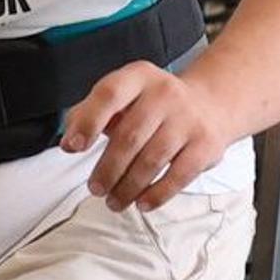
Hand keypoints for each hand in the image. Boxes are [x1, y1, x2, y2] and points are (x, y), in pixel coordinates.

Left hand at [64, 62, 232, 209]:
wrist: (210, 104)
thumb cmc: (154, 105)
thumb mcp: (124, 96)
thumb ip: (90, 113)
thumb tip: (69, 142)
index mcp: (139, 77)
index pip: (109, 94)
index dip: (88, 122)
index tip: (73, 147)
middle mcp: (165, 93)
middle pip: (129, 136)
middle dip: (108, 169)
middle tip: (96, 188)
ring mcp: (188, 119)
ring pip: (152, 160)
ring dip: (128, 187)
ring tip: (114, 201)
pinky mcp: (206, 144)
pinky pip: (179, 176)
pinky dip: (157, 194)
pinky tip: (142, 203)